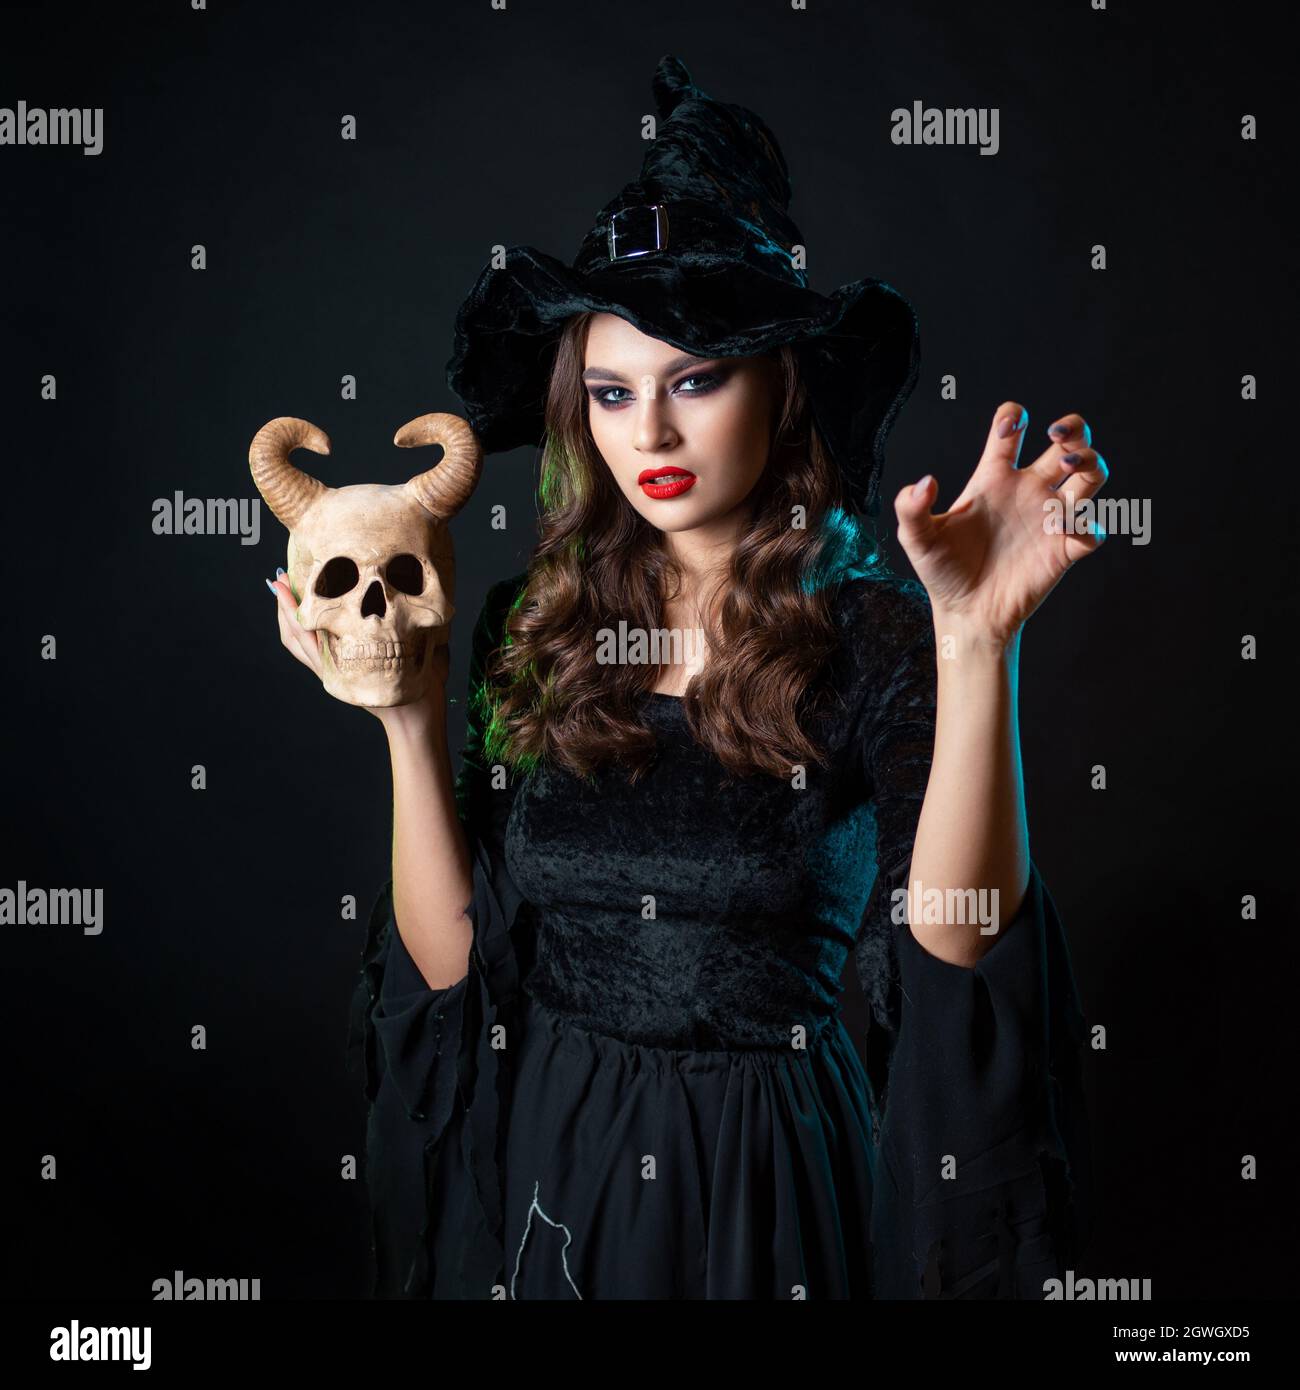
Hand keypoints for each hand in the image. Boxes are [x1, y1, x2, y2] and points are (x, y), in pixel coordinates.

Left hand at [266, 570, 449, 729]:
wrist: (415, 721)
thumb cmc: (420, 691)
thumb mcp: (422, 657)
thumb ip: (420, 631)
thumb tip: (427, 600)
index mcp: (345, 666)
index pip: (307, 634)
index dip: (292, 607)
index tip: (284, 581)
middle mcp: (333, 671)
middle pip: (294, 638)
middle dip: (284, 607)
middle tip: (281, 578)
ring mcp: (333, 674)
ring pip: (298, 645)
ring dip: (289, 618)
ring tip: (286, 591)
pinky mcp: (337, 675)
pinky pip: (310, 651)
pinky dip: (302, 630)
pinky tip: (307, 613)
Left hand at [893, 403, 1108, 647]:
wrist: (965, 614)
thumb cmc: (943, 572)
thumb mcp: (917, 539)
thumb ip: (911, 508)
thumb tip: (925, 483)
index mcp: (994, 479)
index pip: (1010, 432)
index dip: (1013, 418)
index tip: (1008, 428)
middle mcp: (1027, 491)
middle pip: (1068, 444)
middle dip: (1074, 429)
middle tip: (1058, 435)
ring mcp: (1049, 518)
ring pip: (1091, 475)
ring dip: (1092, 462)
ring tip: (1068, 468)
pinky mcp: (1065, 550)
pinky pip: (1093, 529)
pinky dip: (1087, 524)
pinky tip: (1061, 528)